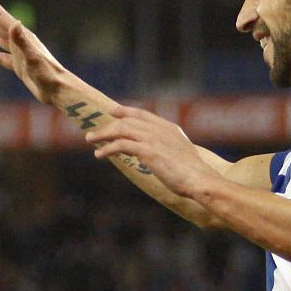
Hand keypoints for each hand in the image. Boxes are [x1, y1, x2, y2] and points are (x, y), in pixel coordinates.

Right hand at [0, 0, 68, 103]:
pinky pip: (2, 57)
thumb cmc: (47, 73)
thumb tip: (14, 23)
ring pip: (0, 39)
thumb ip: (22, 41)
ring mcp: (19, 54)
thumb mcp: (32, 57)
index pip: (4, 18)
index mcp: (23, 37)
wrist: (57, 90)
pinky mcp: (19, 66)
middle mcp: (21, 43)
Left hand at [85, 105, 218, 197]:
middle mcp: (160, 129)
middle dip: (108, 126)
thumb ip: (169, 148)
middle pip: (127, 121)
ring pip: (121, 130)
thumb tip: (159, 153)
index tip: (113, 111)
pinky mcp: (147, 151)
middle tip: (94, 134)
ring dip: (103, 134)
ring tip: (91, 141)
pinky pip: (121, 144)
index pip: (142, 114)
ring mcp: (153, 138)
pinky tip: (100, 154)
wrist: (199, 180)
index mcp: (169, 128)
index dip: (126, 111)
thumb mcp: (181, 154)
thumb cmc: (192, 173)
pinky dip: (108, 148)